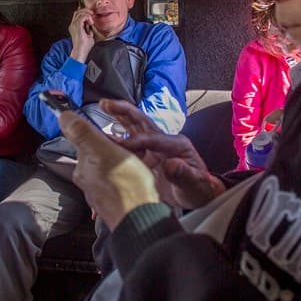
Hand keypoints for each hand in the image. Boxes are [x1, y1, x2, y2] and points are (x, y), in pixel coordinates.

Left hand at [59, 111, 158, 229]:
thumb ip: (82, 133)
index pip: (85, 141)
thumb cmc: (127, 186)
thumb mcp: (104, 151)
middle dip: (113, 150)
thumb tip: (63, 116)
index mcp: (83, 167)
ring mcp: (100, 194)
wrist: (143, 220)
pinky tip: (137, 181)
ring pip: (109, 169)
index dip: (102, 135)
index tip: (116, 139)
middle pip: (98, 155)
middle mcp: (87, 182)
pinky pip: (119, 184)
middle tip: (131, 153)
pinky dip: (127, 179)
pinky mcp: (114, 203)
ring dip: (121, 164)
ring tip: (136, 167)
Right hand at [68, 8, 95, 62]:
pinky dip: (87, 17)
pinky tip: (91, 23)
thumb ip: (89, 29)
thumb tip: (91, 25)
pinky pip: (82, 17)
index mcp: (74, 27)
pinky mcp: (77, 26)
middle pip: (77, 12)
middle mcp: (72, 25)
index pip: (77, 15)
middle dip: (86, 10)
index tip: (92, 15)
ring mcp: (73, 25)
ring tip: (92, 20)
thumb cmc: (85, 46)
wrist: (81, 51)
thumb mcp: (89, 35)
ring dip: (87, 14)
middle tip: (93, 13)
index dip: (84, 12)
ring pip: (79, 13)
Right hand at [99, 99, 223, 208]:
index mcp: (177, 144)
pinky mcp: (146, 157)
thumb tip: (172, 165)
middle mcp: (164, 142)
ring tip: (103, 107)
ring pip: (134, 128)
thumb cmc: (198, 190)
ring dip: (119, 117)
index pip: (153, 138)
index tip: (119, 145)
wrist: (196, 197)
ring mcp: (154, 148)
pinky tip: (102, 136)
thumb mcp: (196, 184)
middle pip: (142, 122)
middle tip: (107, 103)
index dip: (135, 140)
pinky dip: (116, 138)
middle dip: (124, 111)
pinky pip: (129, 144)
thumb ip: (185, 174)